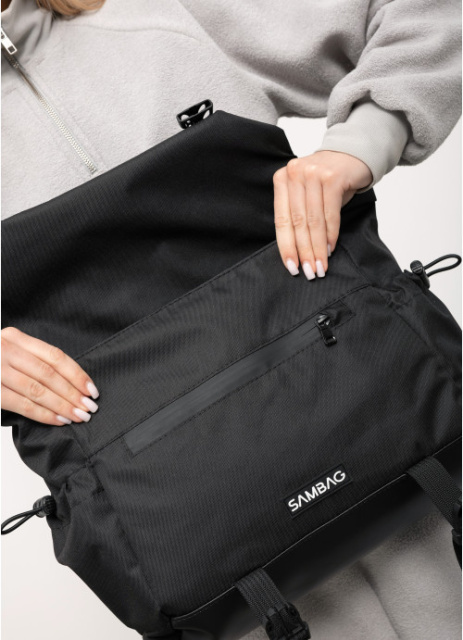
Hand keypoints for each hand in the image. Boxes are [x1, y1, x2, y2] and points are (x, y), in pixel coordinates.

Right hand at [1, 327, 98, 425]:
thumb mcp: (8, 352)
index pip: (55, 356)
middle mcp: (5, 349)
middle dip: (73, 393)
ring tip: (78, 416)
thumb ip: (30, 362)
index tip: (92, 389)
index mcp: (15, 338)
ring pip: (37, 389)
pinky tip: (58, 420)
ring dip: (62, 405)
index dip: (76, 374)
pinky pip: (20, 403)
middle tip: (90, 407)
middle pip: (49, 373)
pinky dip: (42, 414)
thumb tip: (68, 384)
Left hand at [273, 150, 372, 278]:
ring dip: (318, 247)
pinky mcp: (332, 177)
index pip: (282, 220)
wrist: (353, 155)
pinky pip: (330, 213)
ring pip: (313, 221)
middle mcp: (294, 174)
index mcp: (282, 180)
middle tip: (309, 272)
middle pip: (297, 222)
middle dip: (303, 251)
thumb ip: (299, 215)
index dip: (286, 246)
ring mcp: (312, 173)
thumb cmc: (328, 180)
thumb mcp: (307, 195)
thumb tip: (297, 252)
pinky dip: (331, 234)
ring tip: (321, 266)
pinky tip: (331, 249)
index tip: (291, 267)